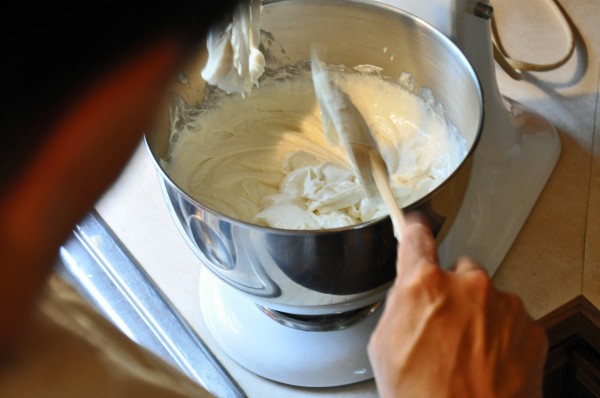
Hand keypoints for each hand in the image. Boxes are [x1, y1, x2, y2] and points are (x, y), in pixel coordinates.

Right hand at [368, 214, 547, 397]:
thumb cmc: (422, 395)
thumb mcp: (384, 347)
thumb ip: (399, 306)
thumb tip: (406, 293)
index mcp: (424, 286)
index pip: (417, 239)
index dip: (413, 230)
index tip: (415, 225)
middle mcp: (467, 286)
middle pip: (458, 270)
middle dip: (451, 291)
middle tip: (443, 326)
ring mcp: (503, 305)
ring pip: (487, 296)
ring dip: (478, 314)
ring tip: (466, 352)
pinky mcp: (529, 327)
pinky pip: (511, 319)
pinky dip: (501, 334)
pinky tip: (487, 360)